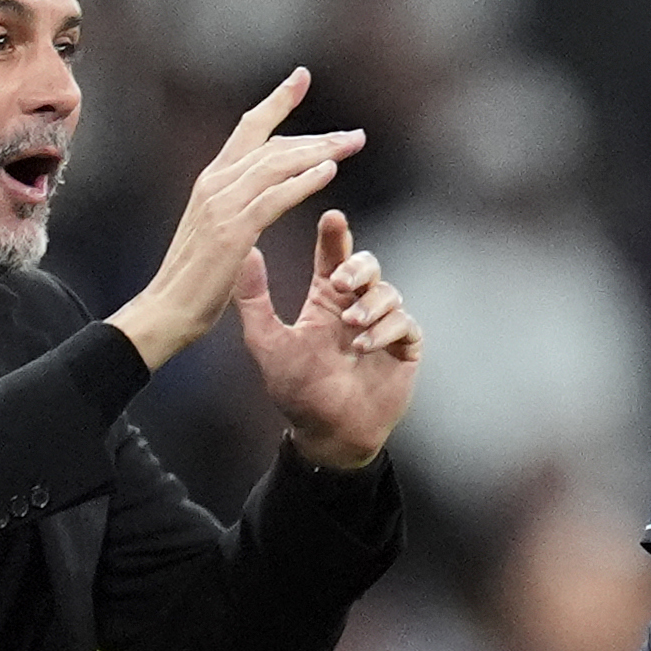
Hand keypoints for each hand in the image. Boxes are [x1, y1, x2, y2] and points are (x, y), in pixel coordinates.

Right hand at [110, 70, 365, 369]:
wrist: (167, 310)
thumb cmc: (195, 279)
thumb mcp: (218, 231)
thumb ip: (239, 207)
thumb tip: (262, 198)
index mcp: (212, 181)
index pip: (249, 129)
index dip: (277, 102)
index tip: (302, 77)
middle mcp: (215, 183)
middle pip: (271, 143)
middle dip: (317, 135)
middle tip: (355, 133)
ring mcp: (222, 204)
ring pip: (276, 164)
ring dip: (319, 151)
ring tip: (353, 146)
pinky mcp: (233, 230)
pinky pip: (275, 197)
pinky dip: (303, 180)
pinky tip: (329, 171)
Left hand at [237, 205, 418, 469]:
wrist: (327, 433)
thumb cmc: (296, 391)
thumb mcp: (267, 342)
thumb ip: (254, 299)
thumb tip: (245, 252)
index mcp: (325, 302)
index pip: (333, 257)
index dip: (335, 235)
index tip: (332, 218)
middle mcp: (356, 307)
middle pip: (367, 266)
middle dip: (357, 267)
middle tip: (340, 281)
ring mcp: (383, 326)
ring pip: (388, 293)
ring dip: (370, 304)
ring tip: (351, 325)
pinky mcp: (404, 348)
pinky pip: (405, 324)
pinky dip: (386, 329)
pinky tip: (365, 344)